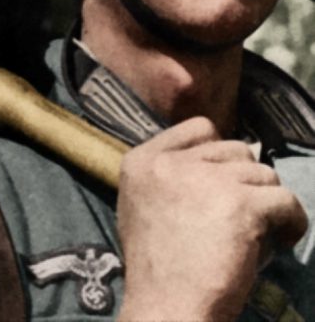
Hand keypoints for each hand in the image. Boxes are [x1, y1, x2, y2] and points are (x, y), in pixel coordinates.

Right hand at [116, 117, 306, 321]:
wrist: (166, 309)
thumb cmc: (155, 268)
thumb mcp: (140, 206)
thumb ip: (169, 176)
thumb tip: (220, 164)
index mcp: (142, 161)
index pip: (199, 127)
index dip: (218, 153)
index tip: (222, 182)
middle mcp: (171, 162)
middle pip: (235, 149)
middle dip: (244, 180)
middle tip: (241, 213)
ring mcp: (206, 180)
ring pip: (263, 173)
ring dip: (266, 201)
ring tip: (259, 232)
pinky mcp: (240, 204)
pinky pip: (285, 200)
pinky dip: (291, 220)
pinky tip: (283, 237)